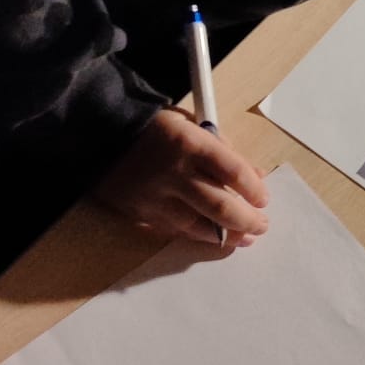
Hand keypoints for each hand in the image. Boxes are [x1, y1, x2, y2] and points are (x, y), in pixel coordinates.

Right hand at [95, 109, 268, 248]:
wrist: (101, 135)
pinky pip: (176, 230)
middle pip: (219, 205)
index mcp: (191, 143)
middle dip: (247, 220)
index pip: (234, 172)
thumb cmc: (156, 127)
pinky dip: (198, 235)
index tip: (264, 199)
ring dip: (227, 236)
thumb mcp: (193, 125)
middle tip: (262, 226)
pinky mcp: (141, 212)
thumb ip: (224, 149)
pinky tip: (214, 236)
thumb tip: (256, 175)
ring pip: (199, 226)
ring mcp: (156, 196)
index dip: (255, 189)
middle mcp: (175, 172)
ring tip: (244, 239)